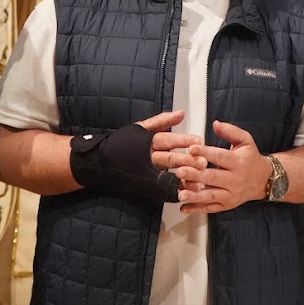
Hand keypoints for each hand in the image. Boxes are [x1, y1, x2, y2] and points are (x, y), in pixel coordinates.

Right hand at [67, 111, 201, 201]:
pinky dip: (173, 190)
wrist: (100, 163)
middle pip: (170, 158)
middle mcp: (147, 157)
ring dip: (183, 178)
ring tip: (199, 181)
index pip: (168, 139)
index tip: (199, 141)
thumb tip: (181, 113)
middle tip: (203, 162)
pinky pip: (161, 188)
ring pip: (167, 175)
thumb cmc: (121, 143)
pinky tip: (186, 191)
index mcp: (147, 141)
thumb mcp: (140, 127)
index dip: (184, 141)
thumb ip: (162, 121)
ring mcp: (145, 172)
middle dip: (187, 160)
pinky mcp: (144, 185)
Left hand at [175, 120, 271, 213]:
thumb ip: (230, 131)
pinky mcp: (226, 205)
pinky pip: (211, 208)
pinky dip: (197, 209)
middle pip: (213, 177)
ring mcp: (230, 194)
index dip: (205, 152)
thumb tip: (215, 123)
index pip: (220, 157)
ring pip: (211, 195)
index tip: (191, 148)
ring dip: (194, 195)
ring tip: (180, 193)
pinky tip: (183, 208)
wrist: (263, 180)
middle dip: (195, 175)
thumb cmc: (251, 158)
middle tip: (180, 171)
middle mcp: (235, 180)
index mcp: (238, 162)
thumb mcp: (245, 140)